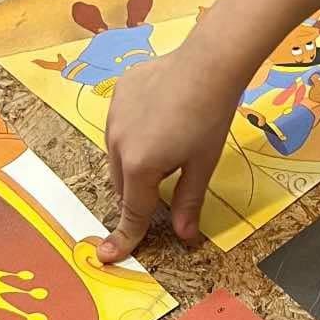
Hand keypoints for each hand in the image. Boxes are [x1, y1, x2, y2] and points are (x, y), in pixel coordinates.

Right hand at [101, 0, 319, 259]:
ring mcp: (114, 116)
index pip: (132, 212)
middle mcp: (118, 144)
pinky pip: (122, 123)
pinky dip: (136, 129)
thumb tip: (183, 235)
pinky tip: (163, 113)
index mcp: (139, 167)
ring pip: (118, 153)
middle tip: (168, 180)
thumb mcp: (203, 164)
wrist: (208, 63)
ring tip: (170, 140)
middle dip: (140, 191)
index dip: (125, 237)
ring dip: (136, 160)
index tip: (108, 256)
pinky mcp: (119, 93)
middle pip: (123, 184)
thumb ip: (188, 201)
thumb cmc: (211, 117)